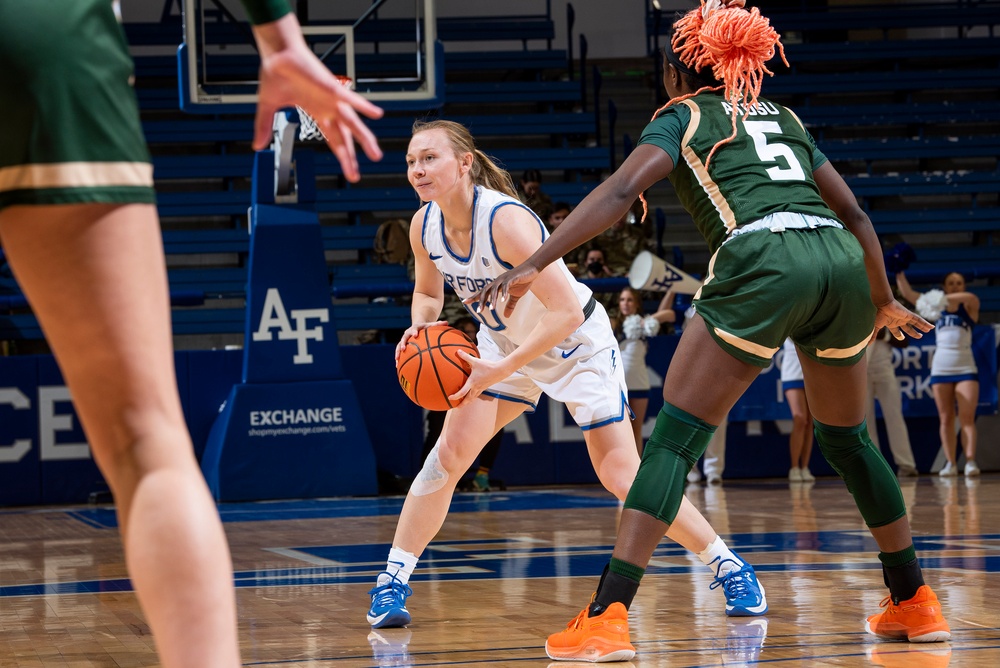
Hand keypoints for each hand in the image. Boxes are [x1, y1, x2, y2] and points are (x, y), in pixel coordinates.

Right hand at [251, 15, 383, 181]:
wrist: (277, 52)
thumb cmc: (276, 74)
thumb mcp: (268, 107)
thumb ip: (264, 126)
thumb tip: (256, 146)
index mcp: (317, 113)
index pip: (334, 141)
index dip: (343, 158)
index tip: (350, 173)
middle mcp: (328, 108)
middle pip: (344, 138)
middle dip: (352, 157)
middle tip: (356, 177)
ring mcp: (332, 99)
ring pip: (352, 123)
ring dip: (364, 138)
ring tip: (375, 154)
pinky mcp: (331, 87)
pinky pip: (350, 98)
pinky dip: (363, 106)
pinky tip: (377, 113)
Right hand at [394, 320, 447, 363]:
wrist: (417, 326)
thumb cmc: (426, 327)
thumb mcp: (431, 324)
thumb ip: (438, 324)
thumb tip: (447, 322)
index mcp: (415, 328)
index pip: (414, 329)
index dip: (414, 332)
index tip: (415, 335)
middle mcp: (408, 333)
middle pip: (404, 338)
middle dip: (403, 343)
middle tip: (403, 348)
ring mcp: (404, 339)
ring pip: (399, 345)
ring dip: (398, 352)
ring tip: (397, 359)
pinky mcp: (402, 345)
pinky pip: (399, 351)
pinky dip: (398, 358)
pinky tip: (397, 366)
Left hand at [448, 351, 507, 406]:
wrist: (500, 370)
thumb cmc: (488, 366)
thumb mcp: (475, 361)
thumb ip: (466, 357)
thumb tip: (458, 351)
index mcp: (472, 382)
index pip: (462, 392)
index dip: (455, 396)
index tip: (450, 398)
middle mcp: (476, 387)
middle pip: (468, 400)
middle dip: (462, 404)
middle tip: (456, 407)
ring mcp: (481, 388)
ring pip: (473, 398)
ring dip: (467, 402)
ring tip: (463, 404)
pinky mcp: (484, 387)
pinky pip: (477, 394)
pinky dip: (473, 397)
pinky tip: (471, 395)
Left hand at [467, 263, 539, 318]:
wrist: (532, 269)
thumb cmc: (523, 281)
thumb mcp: (516, 296)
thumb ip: (510, 305)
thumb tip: (506, 317)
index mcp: (497, 285)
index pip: (483, 292)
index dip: (474, 297)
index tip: (464, 302)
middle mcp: (498, 281)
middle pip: (486, 291)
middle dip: (481, 301)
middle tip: (478, 311)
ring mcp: (504, 279)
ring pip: (494, 289)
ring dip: (492, 299)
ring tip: (492, 309)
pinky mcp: (512, 278)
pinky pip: (506, 286)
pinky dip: (504, 293)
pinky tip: (503, 301)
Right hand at [873, 299, 932, 341]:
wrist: (881, 304)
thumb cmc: (877, 314)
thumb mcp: (876, 327)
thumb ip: (873, 336)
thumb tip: (867, 345)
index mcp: (891, 323)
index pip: (897, 331)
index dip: (899, 335)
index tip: (902, 338)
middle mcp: (899, 320)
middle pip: (909, 328)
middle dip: (914, 333)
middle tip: (919, 336)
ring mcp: (905, 317)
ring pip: (916, 323)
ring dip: (922, 327)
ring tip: (929, 330)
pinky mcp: (909, 315)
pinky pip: (919, 320)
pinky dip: (925, 323)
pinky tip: (931, 327)